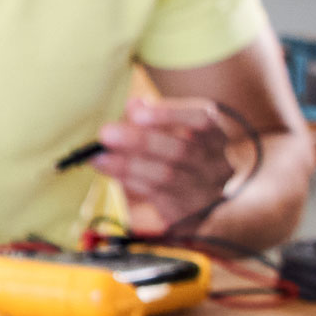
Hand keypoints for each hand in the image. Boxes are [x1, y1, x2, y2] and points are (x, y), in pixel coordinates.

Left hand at [94, 96, 235, 234]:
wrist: (201, 193)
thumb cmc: (180, 148)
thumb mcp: (172, 128)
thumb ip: (153, 116)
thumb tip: (134, 105)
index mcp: (217, 135)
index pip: (202, 121)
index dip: (169, 116)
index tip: (135, 114)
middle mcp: (217, 163)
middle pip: (181, 150)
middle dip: (140, 141)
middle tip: (106, 133)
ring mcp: (206, 189)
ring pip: (166, 176)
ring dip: (127, 165)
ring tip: (98, 157)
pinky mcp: (188, 211)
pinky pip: (156, 194)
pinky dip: (129, 180)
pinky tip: (108, 170)